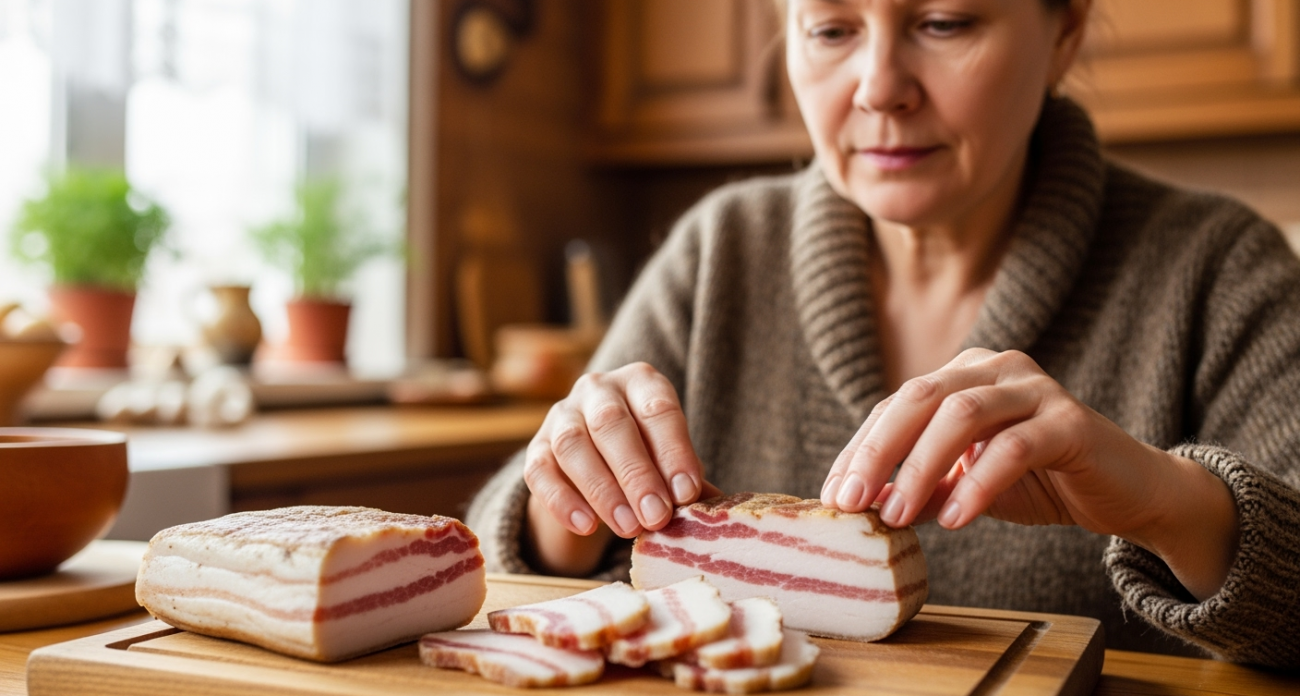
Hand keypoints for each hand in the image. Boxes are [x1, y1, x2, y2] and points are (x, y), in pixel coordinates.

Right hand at [524, 362, 705, 540]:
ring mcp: (562, 414)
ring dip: (602, 490)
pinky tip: (586, 526)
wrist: (600, 457)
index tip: (686, 493)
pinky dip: (562, 500)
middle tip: (656, 516)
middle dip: (636, 473)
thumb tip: (711, 513)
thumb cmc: (649, 454)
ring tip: (627, 528)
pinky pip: (540, 471)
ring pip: (573, 445)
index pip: (657, 409)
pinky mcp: (536, 447)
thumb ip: (686, 480)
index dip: (673, 451)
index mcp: (641, 381)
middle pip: (611, 424)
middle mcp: (598, 389)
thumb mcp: (671, 457)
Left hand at [821, 348, 1238, 598]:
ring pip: (961, 414)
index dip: (859, 449)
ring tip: (898, 516)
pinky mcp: (1071, 421)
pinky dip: (977, 484)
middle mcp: (994, 368)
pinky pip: (1014, 447)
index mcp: (962, 375)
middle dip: (878, 451)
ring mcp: (1035, 388)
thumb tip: (861, 504)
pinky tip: (956, 519)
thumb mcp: (965, 485)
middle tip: (852, 501)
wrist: (1127, 492)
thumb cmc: (1039, 481)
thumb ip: (920, 487)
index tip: (832, 495)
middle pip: (919, 397)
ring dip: (921, 467)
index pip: (895, 405)